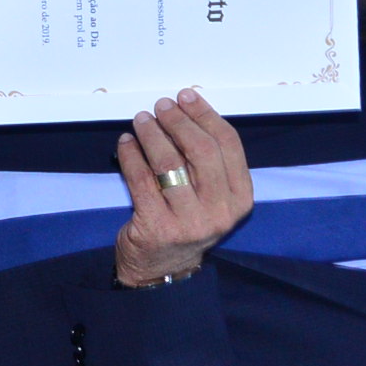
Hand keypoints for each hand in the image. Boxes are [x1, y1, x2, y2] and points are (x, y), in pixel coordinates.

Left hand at [112, 90, 254, 286]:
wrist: (163, 268)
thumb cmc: (187, 220)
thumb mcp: (211, 196)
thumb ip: (207, 162)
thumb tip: (184, 111)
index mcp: (240, 198)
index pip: (228, 145)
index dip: (205, 115)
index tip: (186, 97)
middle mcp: (220, 211)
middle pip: (201, 150)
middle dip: (178, 121)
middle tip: (161, 106)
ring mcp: (189, 222)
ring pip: (169, 162)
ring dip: (152, 134)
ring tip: (141, 120)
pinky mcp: (157, 227)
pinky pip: (141, 180)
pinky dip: (131, 155)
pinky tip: (126, 143)